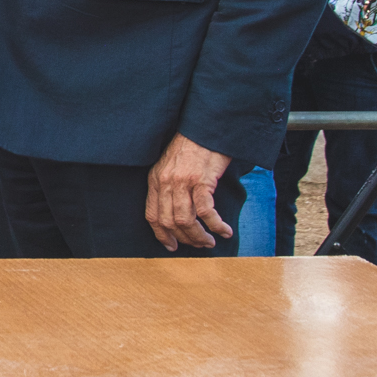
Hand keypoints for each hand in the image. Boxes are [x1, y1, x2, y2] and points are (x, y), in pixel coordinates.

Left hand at [145, 133, 233, 250]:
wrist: (205, 130)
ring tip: (210, 241)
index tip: (171, 246)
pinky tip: (224, 230)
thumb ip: (169, 188)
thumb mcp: (170, 168)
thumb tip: (177, 215)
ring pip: (186, 220)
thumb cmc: (191, 149)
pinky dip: (216, 225)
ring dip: (199, 236)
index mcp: (155, 181)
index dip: (161, 234)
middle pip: (169, 222)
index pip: (152, 215)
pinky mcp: (201, 181)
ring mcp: (182, 182)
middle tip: (199, 245)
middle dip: (185, 239)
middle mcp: (165, 183)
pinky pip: (206, 212)